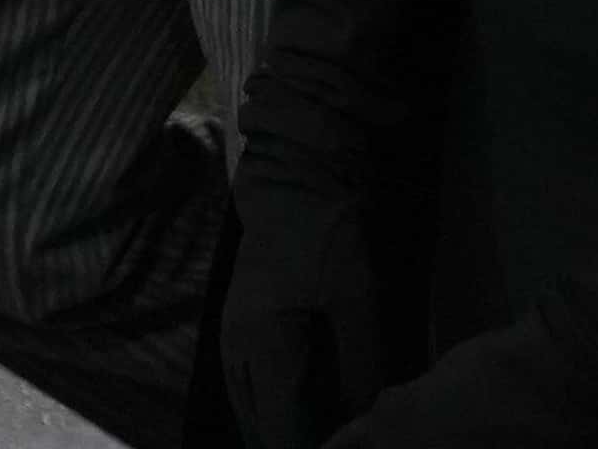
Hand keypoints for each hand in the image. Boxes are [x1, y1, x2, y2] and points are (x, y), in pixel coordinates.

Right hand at [223, 224, 387, 448]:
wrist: (292, 175)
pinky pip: (247, 386)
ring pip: (249, 410)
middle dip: (296, 441)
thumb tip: (367, 416)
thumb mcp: (356, 293)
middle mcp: (235, 348)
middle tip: (338, 439)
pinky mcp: (235, 325)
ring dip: (280, 427)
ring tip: (323, 433)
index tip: (342, 447)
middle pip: (260, 427)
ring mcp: (230, 337)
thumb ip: (361, 361)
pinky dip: (271, 405)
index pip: (281, 429)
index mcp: (262, 343)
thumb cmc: (326, 229)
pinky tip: (300, 409)